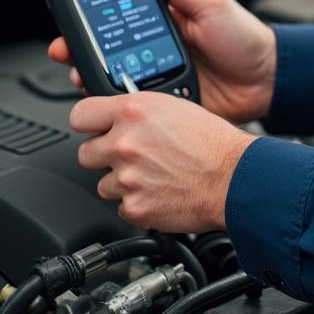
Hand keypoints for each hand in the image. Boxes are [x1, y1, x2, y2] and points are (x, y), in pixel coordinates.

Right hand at [48, 0, 277, 122]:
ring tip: (83, 75)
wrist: (267, 80)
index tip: (69, 13)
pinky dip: (120, 105)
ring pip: (114, 79)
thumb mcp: (211, 3)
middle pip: (106, 49)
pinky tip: (113, 103)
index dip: (91, 15)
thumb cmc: (244, 37)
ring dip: (94, 78)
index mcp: (163, 19)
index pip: (118, 14)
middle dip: (80, 49)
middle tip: (66, 50)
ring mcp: (157, 76)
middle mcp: (153, 47)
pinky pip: (136, 106)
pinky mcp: (165, 104)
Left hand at [71, 91, 256, 231]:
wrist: (233, 177)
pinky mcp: (134, 207)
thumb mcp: (173, 106)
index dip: (88, 122)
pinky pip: (121, 206)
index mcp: (133, 111)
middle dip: (103, 156)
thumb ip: (138, 111)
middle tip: (128, 155)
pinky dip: (136, 203)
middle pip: (84, 153)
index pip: (80, 115)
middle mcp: (125, 142)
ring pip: (102, 183)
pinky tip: (158, 192)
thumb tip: (117, 118)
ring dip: (121, 181)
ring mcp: (127, 177)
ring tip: (151, 175)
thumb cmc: (211, 141)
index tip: (93, 128)